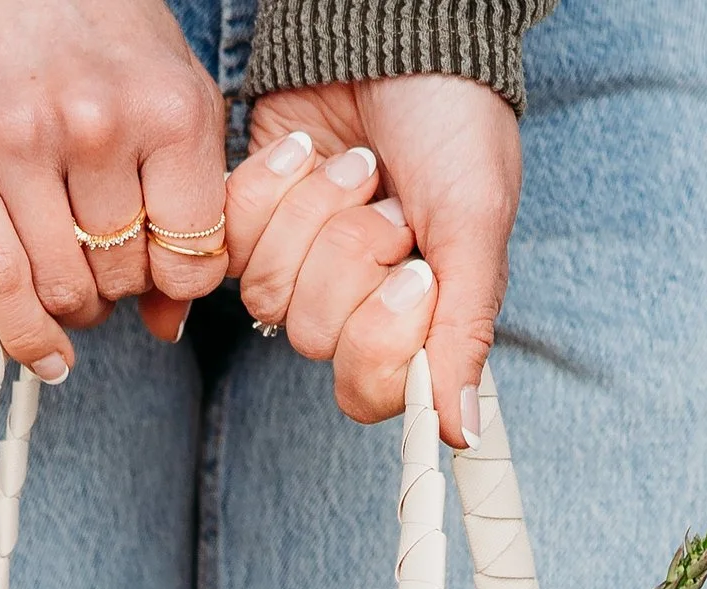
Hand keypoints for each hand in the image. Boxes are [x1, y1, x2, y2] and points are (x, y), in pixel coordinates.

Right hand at [0, 0, 229, 379]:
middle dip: (118, 286)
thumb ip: (184, 202)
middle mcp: (94, 124)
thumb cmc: (92, 32)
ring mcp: (16, 140)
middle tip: (102, 258)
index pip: (190, 258)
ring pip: (62, 288)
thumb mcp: (165, 97)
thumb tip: (171, 324)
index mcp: (166, 109)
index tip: (160, 271)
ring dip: (73, 305)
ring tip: (70, 277)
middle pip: (122, 276)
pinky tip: (45, 355)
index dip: (178, 283)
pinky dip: (25, 337)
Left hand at [243, 76, 519, 443]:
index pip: (367, 389)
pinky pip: (230, 238)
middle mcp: (352, 305)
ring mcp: (297, 262)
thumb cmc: (453, 123)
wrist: (400, 30)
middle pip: (312, 335)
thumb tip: (459, 431)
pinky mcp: (251, 218)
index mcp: (412, 323)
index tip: (413, 275)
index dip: (377, 337)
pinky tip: (309, 152)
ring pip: (268, 288)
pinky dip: (271, 187)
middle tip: (387, 204)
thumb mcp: (475, 223)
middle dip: (350, 253)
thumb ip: (464, 331)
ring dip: (314, 214)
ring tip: (357, 168)